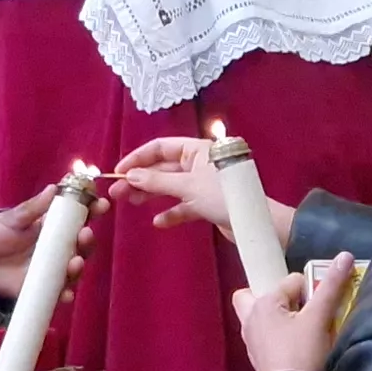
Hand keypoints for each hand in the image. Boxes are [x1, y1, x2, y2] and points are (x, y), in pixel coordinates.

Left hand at [0, 192, 92, 301]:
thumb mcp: (13, 219)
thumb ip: (33, 207)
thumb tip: (53, 188)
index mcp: (54, 226)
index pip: (79, 217)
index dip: (93, 210)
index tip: (101, 204)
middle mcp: (58, 248)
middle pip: (81, 245)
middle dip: (88, 240)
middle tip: (85, 234)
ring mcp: (52, 269)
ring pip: (74, 269)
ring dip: (79, 266)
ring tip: (75, 261)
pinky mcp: (43, 288)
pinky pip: (58, 293)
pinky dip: (64, 294)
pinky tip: (66, 293)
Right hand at [107, 136, 295, 241]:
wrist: (254, 223)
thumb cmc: (223, 197)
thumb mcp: (187, 186)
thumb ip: (157, 180)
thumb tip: (130, 175)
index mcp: (196, 149)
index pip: (160, 147)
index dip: (137, 158)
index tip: (118, 171)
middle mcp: (198, 163)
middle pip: (162, 167)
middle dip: (140, 178)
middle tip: (117, 192)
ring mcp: (202, 184)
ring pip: (170, 186)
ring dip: (151, 194)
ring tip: (131, 204)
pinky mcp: (207, 204)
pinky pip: (183, 206)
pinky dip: (171, 212)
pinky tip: (159, 222)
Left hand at [235, 253, 358, 370]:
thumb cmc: (302, 354)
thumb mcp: (320, 318)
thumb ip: (331, 286)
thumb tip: (344, 256)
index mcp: (262, 303)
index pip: (292, 281)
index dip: (311, 290)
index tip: (322, 307)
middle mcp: (250, 318)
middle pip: (257, 294)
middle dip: (278, 296)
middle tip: (298, 309)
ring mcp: (250, 339)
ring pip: (259, 316)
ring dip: (277, 317)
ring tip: (299, 327)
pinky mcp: (256, 356)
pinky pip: (263, 335)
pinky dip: (276, 335)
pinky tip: (295, 345)